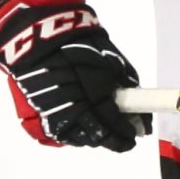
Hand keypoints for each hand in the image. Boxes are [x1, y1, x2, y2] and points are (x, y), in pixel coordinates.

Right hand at [0, 0, 150, 151]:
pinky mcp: (41, 115)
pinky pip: (63, 135)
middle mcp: (75, 105)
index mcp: (94, 89)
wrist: (40, 39)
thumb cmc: (80, 45)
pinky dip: (77, 137)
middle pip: (99, 135)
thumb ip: (125, 82)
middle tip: (127, 137)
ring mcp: (56, 113)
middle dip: (115, 138)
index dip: (127, 131)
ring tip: (110, 135)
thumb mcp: (110, 58)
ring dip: (97, 139)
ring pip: (81, 138)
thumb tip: (139, 101)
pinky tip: (88, 132)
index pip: (114, 121)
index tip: (139, 134)